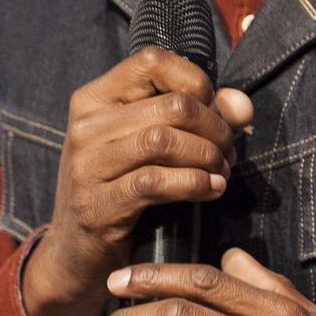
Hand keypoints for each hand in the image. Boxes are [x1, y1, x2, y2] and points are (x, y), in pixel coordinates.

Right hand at [19, 46, 254, 315]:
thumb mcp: (149, 147)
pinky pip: (157, 182)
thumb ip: (197, 117)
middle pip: (172, 105)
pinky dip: (195, 184)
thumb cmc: (119, 191)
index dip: (195, 80)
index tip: (212, 110)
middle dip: (215, 128)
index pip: (151, 60)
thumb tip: (240, 104)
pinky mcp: (98, 204)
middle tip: (228, 152)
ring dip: (207, 156)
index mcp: (94, 99)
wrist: (75, 254)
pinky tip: (211, 191)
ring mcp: (87, 165)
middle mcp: (86, 125)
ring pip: (165, 140)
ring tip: (221, 172)